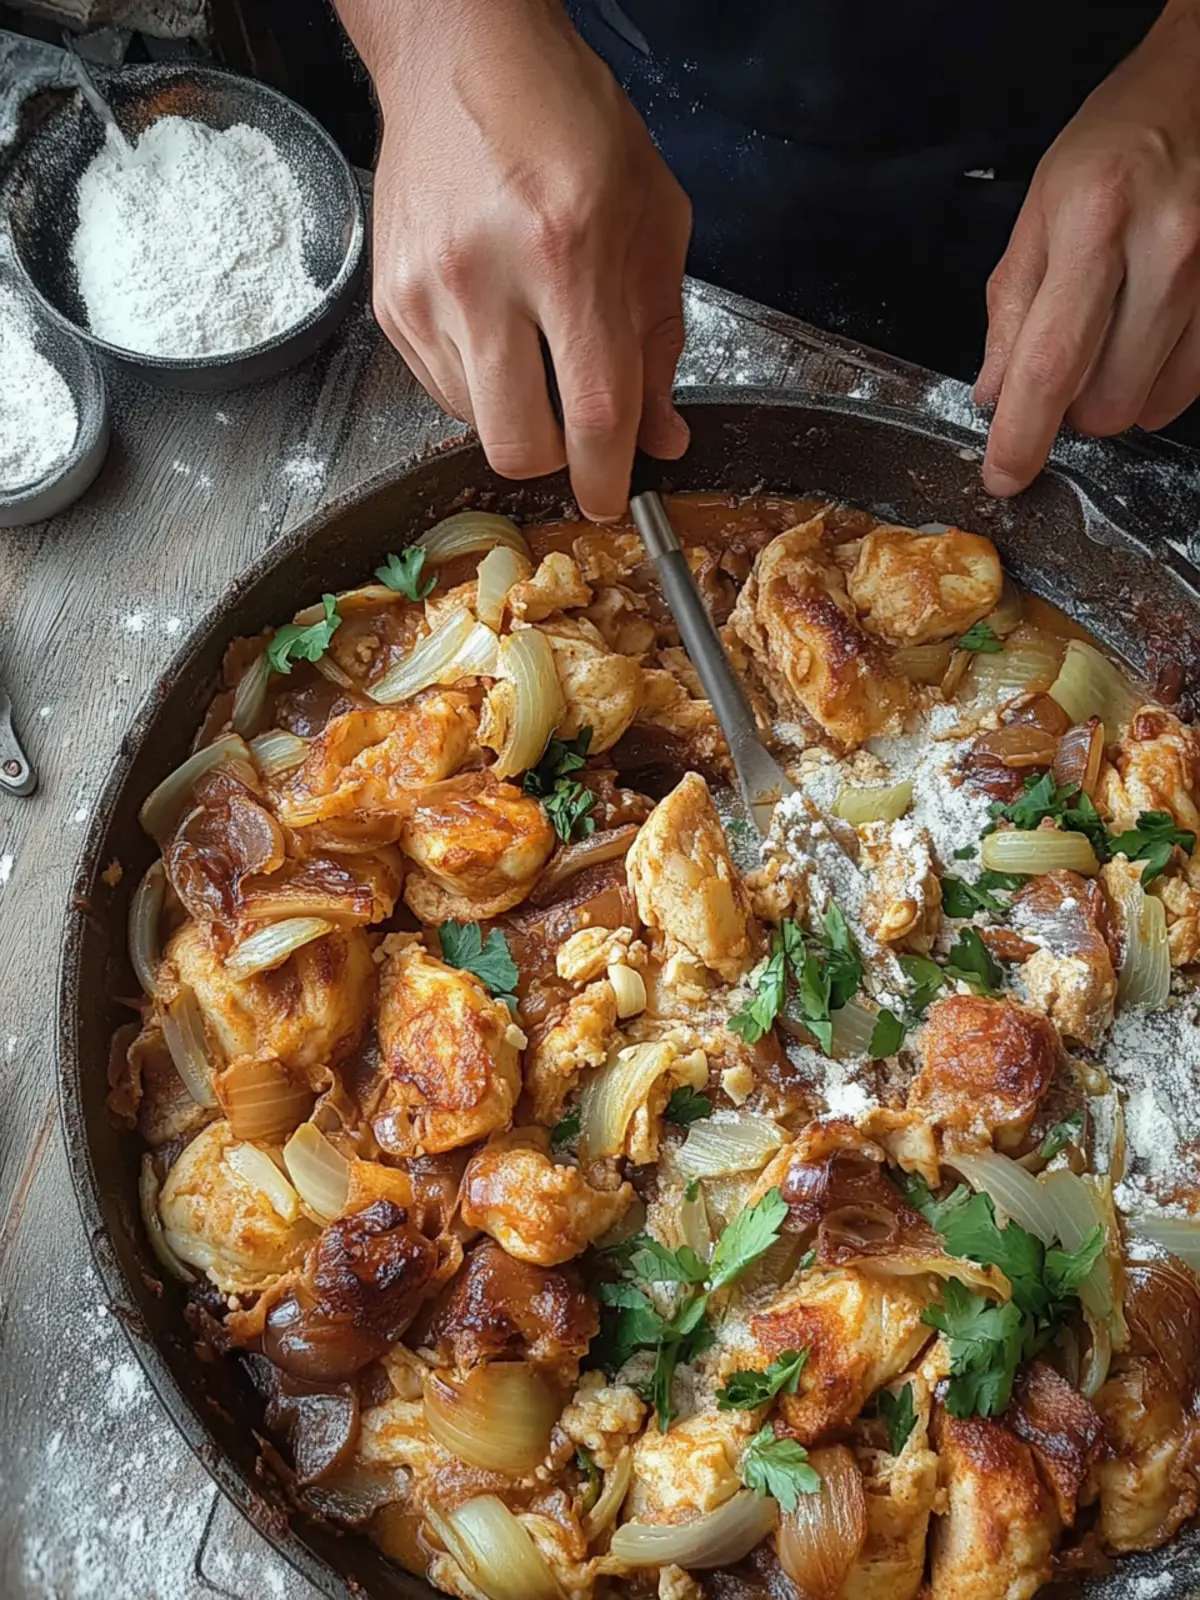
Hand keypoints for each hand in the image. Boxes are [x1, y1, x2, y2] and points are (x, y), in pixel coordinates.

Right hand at [339, 0, 691, 520]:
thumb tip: (661, 433)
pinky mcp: (390, 302)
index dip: (606, 477)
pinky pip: (440, 390)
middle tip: (576, 432)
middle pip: (517, 444)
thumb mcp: (652, 220)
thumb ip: (660, 339)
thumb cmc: (567, 122)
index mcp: (567, 252)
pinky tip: (497, 329)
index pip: (593, 411)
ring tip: (535, 349)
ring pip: (475, 425)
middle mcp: (486, 276)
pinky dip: (478, 385)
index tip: (611, 497)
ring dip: (517, 415)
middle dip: (555, 461)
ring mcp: (426, 292)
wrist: (461, 57)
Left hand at [976, 2, 1199, 494]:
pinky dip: (1156, 380)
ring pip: (1151, 405)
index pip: (1050, 364)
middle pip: (1106, 404)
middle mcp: (1167, 253)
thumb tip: (994, 393)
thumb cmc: (1118, 142)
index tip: (1003, 474)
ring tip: (1108, 338)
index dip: (1022, 435)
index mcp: (1096, 225)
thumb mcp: (1042, 210)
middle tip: (1061, 366)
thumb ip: (1012, 308)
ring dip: (1115, 395)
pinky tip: (1144, 335)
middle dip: (1070, 408)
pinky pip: (1189, 384)